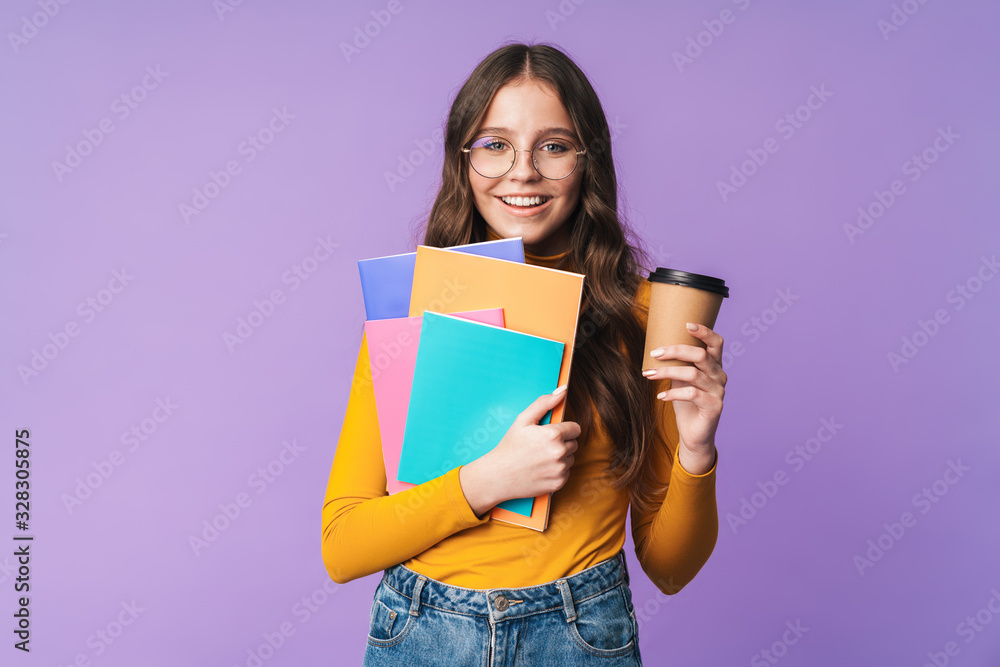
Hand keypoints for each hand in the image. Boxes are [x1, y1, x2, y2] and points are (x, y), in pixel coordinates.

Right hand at [460, 386, 579, 514]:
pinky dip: (557, 471)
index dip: (564, 429)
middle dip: (562, 442)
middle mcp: (559, 453)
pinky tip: (542, 469)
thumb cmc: (510, 445)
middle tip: (542, 446)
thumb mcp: (523, 420)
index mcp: (553, 435)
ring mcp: (560, 470)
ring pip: (571, 458)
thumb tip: (563, 390)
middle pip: (574, 443)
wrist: (498, 476)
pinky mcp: (559, 483)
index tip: (552, 433)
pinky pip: (566, 472)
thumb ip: (544, 403)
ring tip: (541, 457)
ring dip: (561, 457)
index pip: (576, 428)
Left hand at [642, 323, 725, 473]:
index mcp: (714, 365)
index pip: (716, 343)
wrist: (693, 434)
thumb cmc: (685, 403)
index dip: (704, 332)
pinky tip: (660, 395)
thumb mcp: (680, 380)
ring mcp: (718, 391)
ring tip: (648, 373)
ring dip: (667, 372)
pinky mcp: (714, 407)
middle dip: (675, 351)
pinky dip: (672, 393)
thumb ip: (677, 364)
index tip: (686, 324)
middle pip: (701, 355)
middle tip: (654, 352)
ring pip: (692, 374)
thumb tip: (657, 346)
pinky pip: (691, 394)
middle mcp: (719, 376)